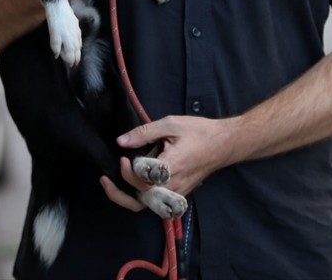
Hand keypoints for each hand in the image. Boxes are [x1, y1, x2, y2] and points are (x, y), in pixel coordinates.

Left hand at [99, 115, 237, 209]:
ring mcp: (177, 194)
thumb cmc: (200, 132)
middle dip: (119, 192)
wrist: (224, 144)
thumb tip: (121, 141)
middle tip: (107, 178)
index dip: (128, 170)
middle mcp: (174, 186)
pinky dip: (140, 197)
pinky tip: (132, 184)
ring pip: (147, 207)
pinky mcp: (178, 195)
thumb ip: (144, 132)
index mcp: (172, 167)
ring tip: (113, 184)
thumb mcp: (171, 124)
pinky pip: (155, 204)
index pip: (142, 179)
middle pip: (140, 202)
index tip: (124, 156)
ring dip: (127, 198)